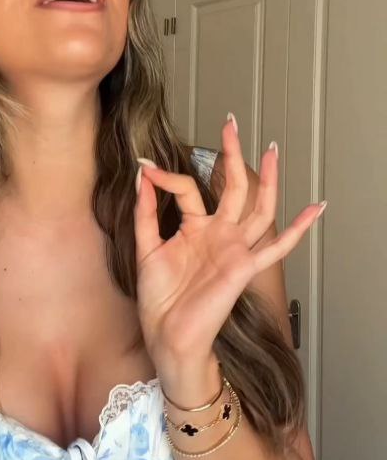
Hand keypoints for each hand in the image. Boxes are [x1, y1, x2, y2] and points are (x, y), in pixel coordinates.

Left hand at [134, 116, 325, 398]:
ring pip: (258, 207)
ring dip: (266, 178)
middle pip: (233, 187)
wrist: (168, 335)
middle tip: (231, 124)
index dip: (168, 177)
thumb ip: (145, 213)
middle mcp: (219, 235)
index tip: (147, 167)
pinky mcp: (244, 266)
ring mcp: (234, 248)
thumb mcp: (146, 249)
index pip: (187, 190)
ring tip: (272, 150)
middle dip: (232, 155)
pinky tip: (316, 208)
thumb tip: (143, 175)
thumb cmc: (159, 301)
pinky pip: (277, 246)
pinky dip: (299, 228)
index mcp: (195, 230)